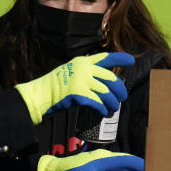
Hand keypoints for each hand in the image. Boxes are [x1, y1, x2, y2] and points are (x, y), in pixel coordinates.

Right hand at [14, 52, 133, 124]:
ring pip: (106, 92)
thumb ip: (85, 73)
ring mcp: (81, 80)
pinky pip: (97, 103)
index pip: (105, 57)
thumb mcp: (70, 72)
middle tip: (122, 98)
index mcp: (82, 61)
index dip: (120, 58)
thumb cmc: (54, 87)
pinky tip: (104, 113)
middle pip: (110, 78)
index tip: (131, 61)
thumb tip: (103, 84)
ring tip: (113, 108)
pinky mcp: (78, 94)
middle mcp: (83, 68)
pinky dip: (102, 109)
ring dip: (113, 103)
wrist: (39, 94)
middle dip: (119, 90)